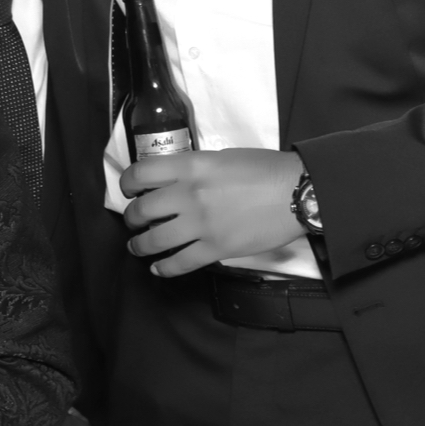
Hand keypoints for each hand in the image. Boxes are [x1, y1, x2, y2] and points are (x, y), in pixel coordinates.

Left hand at [120, 148, 304, 277]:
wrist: (297, 193)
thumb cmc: (265, 169)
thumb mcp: (221, 157)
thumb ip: (194, 169)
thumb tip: (174, 182)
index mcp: (190, 166)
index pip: (140, 173)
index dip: (127, 184)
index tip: (128, 191)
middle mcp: (189, 194)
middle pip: (142, 209)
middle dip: (132, 217)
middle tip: (134, 221)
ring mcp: (201, 224)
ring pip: (154, 240)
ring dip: (139, 245)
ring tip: (137, 247)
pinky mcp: (216, 248)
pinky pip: (180, 263)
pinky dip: (165, 268)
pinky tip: (159, 268)